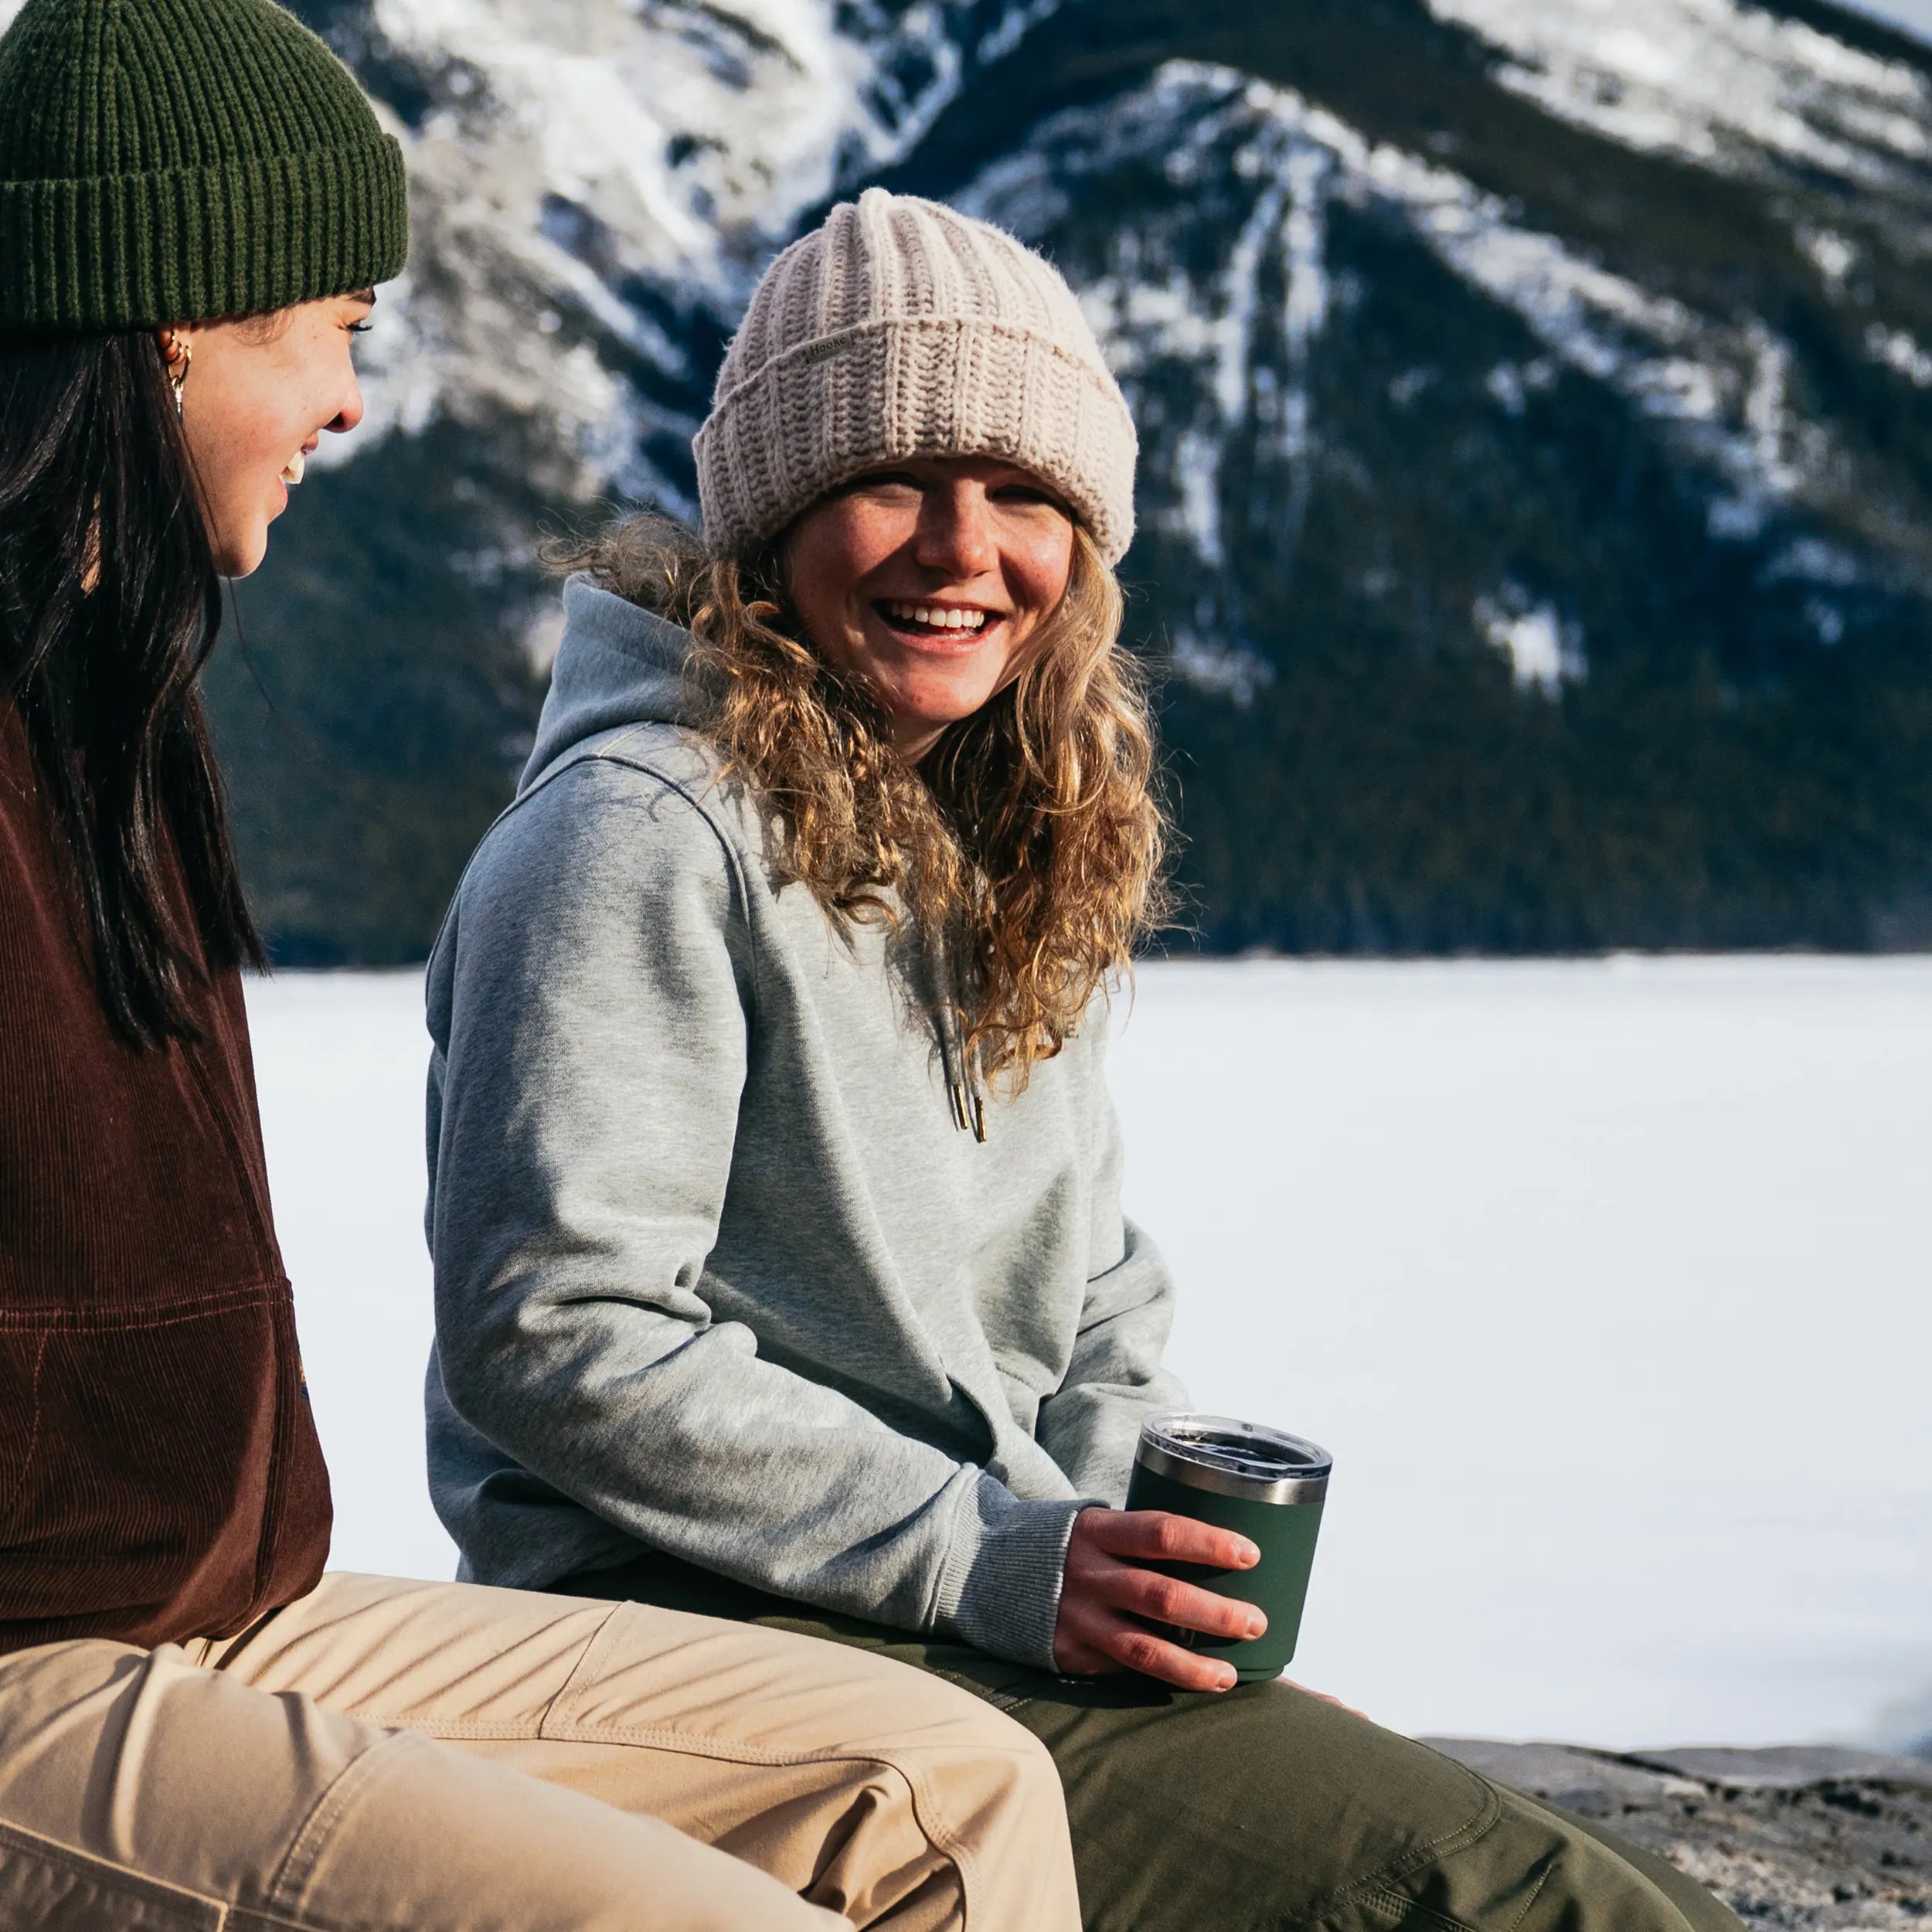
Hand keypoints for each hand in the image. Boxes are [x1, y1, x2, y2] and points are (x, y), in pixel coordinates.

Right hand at [1051, 1506, 1264, 1691]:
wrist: (989, 1569)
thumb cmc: (1066, 1545)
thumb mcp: (1095, 1525)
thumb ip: (1139, 1538)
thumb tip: (1212, 1555)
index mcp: (1099, 1531)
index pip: (1162, 1532)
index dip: (1209, 1543)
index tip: (1251, 1554)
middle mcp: (1089, 1573)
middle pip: (1162, 1595)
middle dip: (1216, 1612)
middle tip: (1256, 1622)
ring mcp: (1079, 1617)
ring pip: (1145, 1648)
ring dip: (1194, 1665)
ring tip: (1231, 1674)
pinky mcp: (1070, 1652)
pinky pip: (1123, 1668)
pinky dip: (1161, 1677)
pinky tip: (1191, 1682)